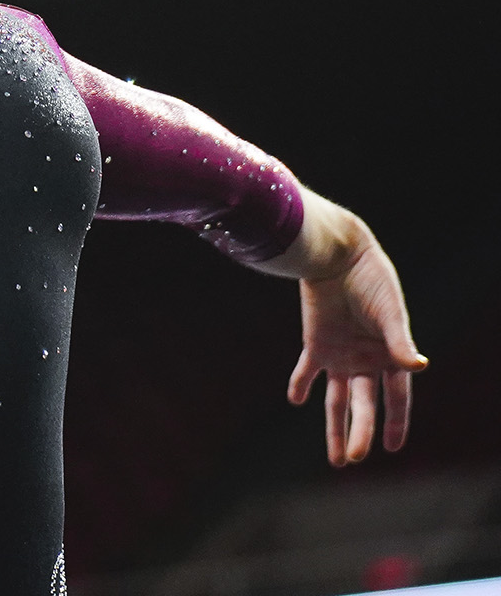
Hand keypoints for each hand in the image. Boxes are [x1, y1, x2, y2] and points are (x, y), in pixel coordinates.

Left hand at [284, 203, 425, 465]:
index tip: (392, 448)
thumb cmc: (372, 280)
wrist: (337, 255)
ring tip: (337, 458)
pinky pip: (305, 370)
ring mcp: (340, 355)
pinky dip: (299, 384)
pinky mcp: (315, 343)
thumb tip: (419, 367)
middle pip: (364, 405)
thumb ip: (399, 342)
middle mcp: (366, 361)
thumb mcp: (389, 311)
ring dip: (334, 425)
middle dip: (360, 432)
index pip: (397, 398)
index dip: (395, 423)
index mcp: (391, 356)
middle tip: (354, 460)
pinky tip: (296, 400)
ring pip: (336, 399)